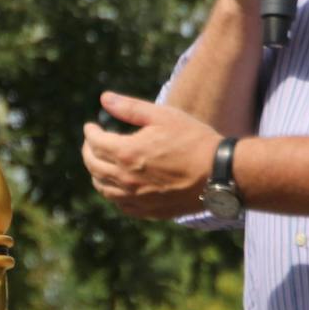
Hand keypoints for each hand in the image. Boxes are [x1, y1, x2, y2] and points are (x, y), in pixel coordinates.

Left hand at [79, 92, 224, 219]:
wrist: (219, 174)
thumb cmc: (193, 140)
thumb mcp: (163, 116)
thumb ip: (130, 108)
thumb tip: (104, 98)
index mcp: (127, 153)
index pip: (94, 143)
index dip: (90, 132)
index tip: (91, 126)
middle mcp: (126, 179)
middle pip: (93, 166)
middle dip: (88, 151)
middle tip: (92, 143)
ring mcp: (136, 198)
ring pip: (103, 188)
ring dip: (97, 174)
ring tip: (101, 163)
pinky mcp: (149, 211)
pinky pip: (120, 205)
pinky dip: (112, 193)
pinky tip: (117, 185)